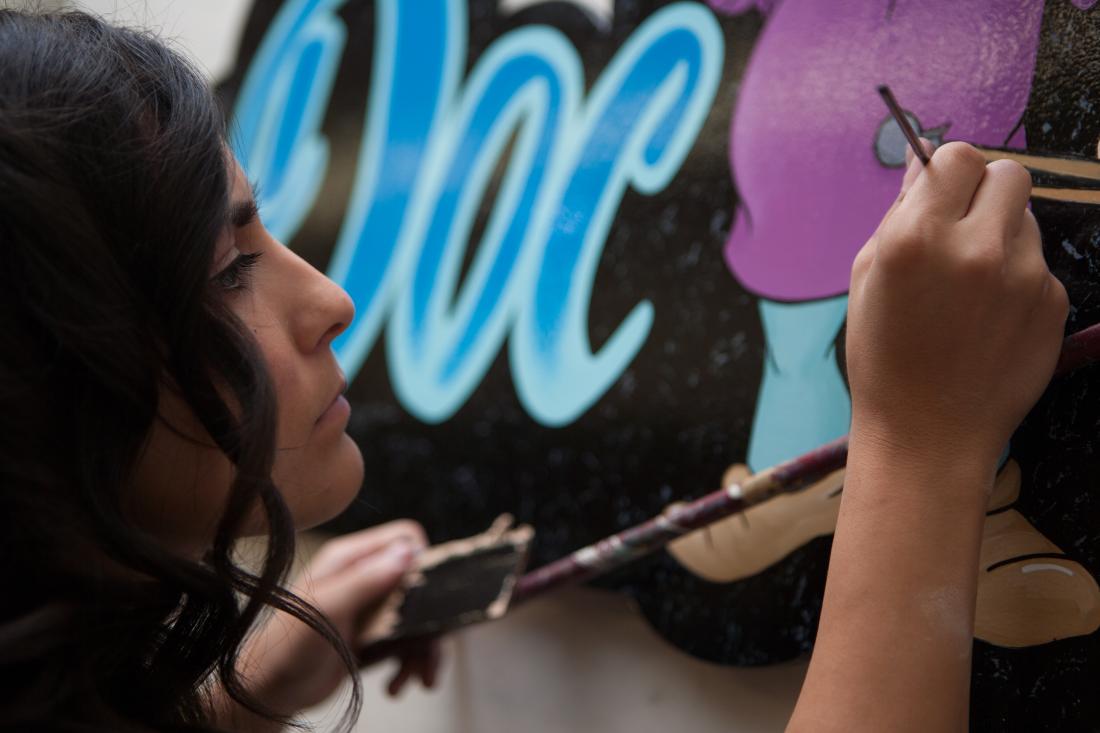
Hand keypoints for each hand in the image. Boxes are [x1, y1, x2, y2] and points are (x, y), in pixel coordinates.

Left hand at [214, 520, 440, 729]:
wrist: (267, 693)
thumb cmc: (286, 646)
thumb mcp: (327, 608)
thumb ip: (366, 579)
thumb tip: (409, 551)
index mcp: (351, 559)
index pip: (404, 538)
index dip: (423, 561)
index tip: (430, 595)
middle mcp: (364, 578)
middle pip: (419, 582)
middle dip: (431, 617)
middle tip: (433, 648)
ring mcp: (369, 609)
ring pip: (417, 617)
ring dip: (424, 649)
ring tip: (421, 679)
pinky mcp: (372, 638)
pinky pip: (406, 643)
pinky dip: (410, 664)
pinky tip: (398, 684)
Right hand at [846, 141, 1067, 478]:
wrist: (928, 432)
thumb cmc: (884, 355)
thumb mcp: (869, 276)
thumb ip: (900, 211)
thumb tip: (924, 156)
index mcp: (916, 238)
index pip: (958, 156)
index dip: (949, 171)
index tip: (941, 194)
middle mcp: (975, 248)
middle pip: (1008, 173)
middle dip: (984, 192)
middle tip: (962, 229)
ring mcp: (1023, 276)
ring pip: (1026, 220)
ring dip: (1002, 236)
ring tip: (972, 287)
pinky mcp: (1053, 303)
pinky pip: (1039, 265)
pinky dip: (1017, 279)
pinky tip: (990, 318)